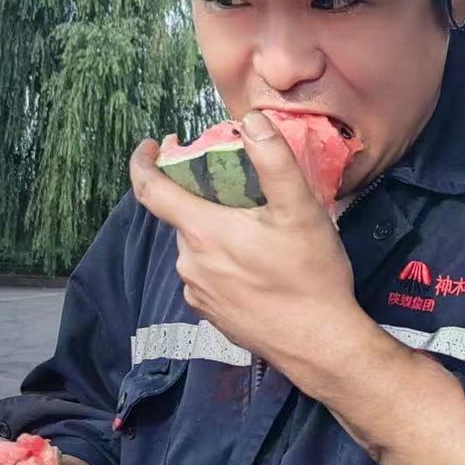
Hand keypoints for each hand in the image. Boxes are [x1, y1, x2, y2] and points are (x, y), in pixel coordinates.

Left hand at [129, 109, 381, 393]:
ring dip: (213, 229)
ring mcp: (197, 293)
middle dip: (198, 194)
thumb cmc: (310, 276)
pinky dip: (220, 259)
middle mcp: (189, 263)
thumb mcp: (301, 210)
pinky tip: (254, 263)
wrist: (320, 345)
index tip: (153, 143)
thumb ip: (274, 160)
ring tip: (253, 225)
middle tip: (236, 184)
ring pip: (195, 247)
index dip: (144, 162)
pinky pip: (205, 275)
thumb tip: (251, 120)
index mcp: (203, 232)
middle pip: (181, 217)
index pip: (150, 190)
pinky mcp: (210, 315)